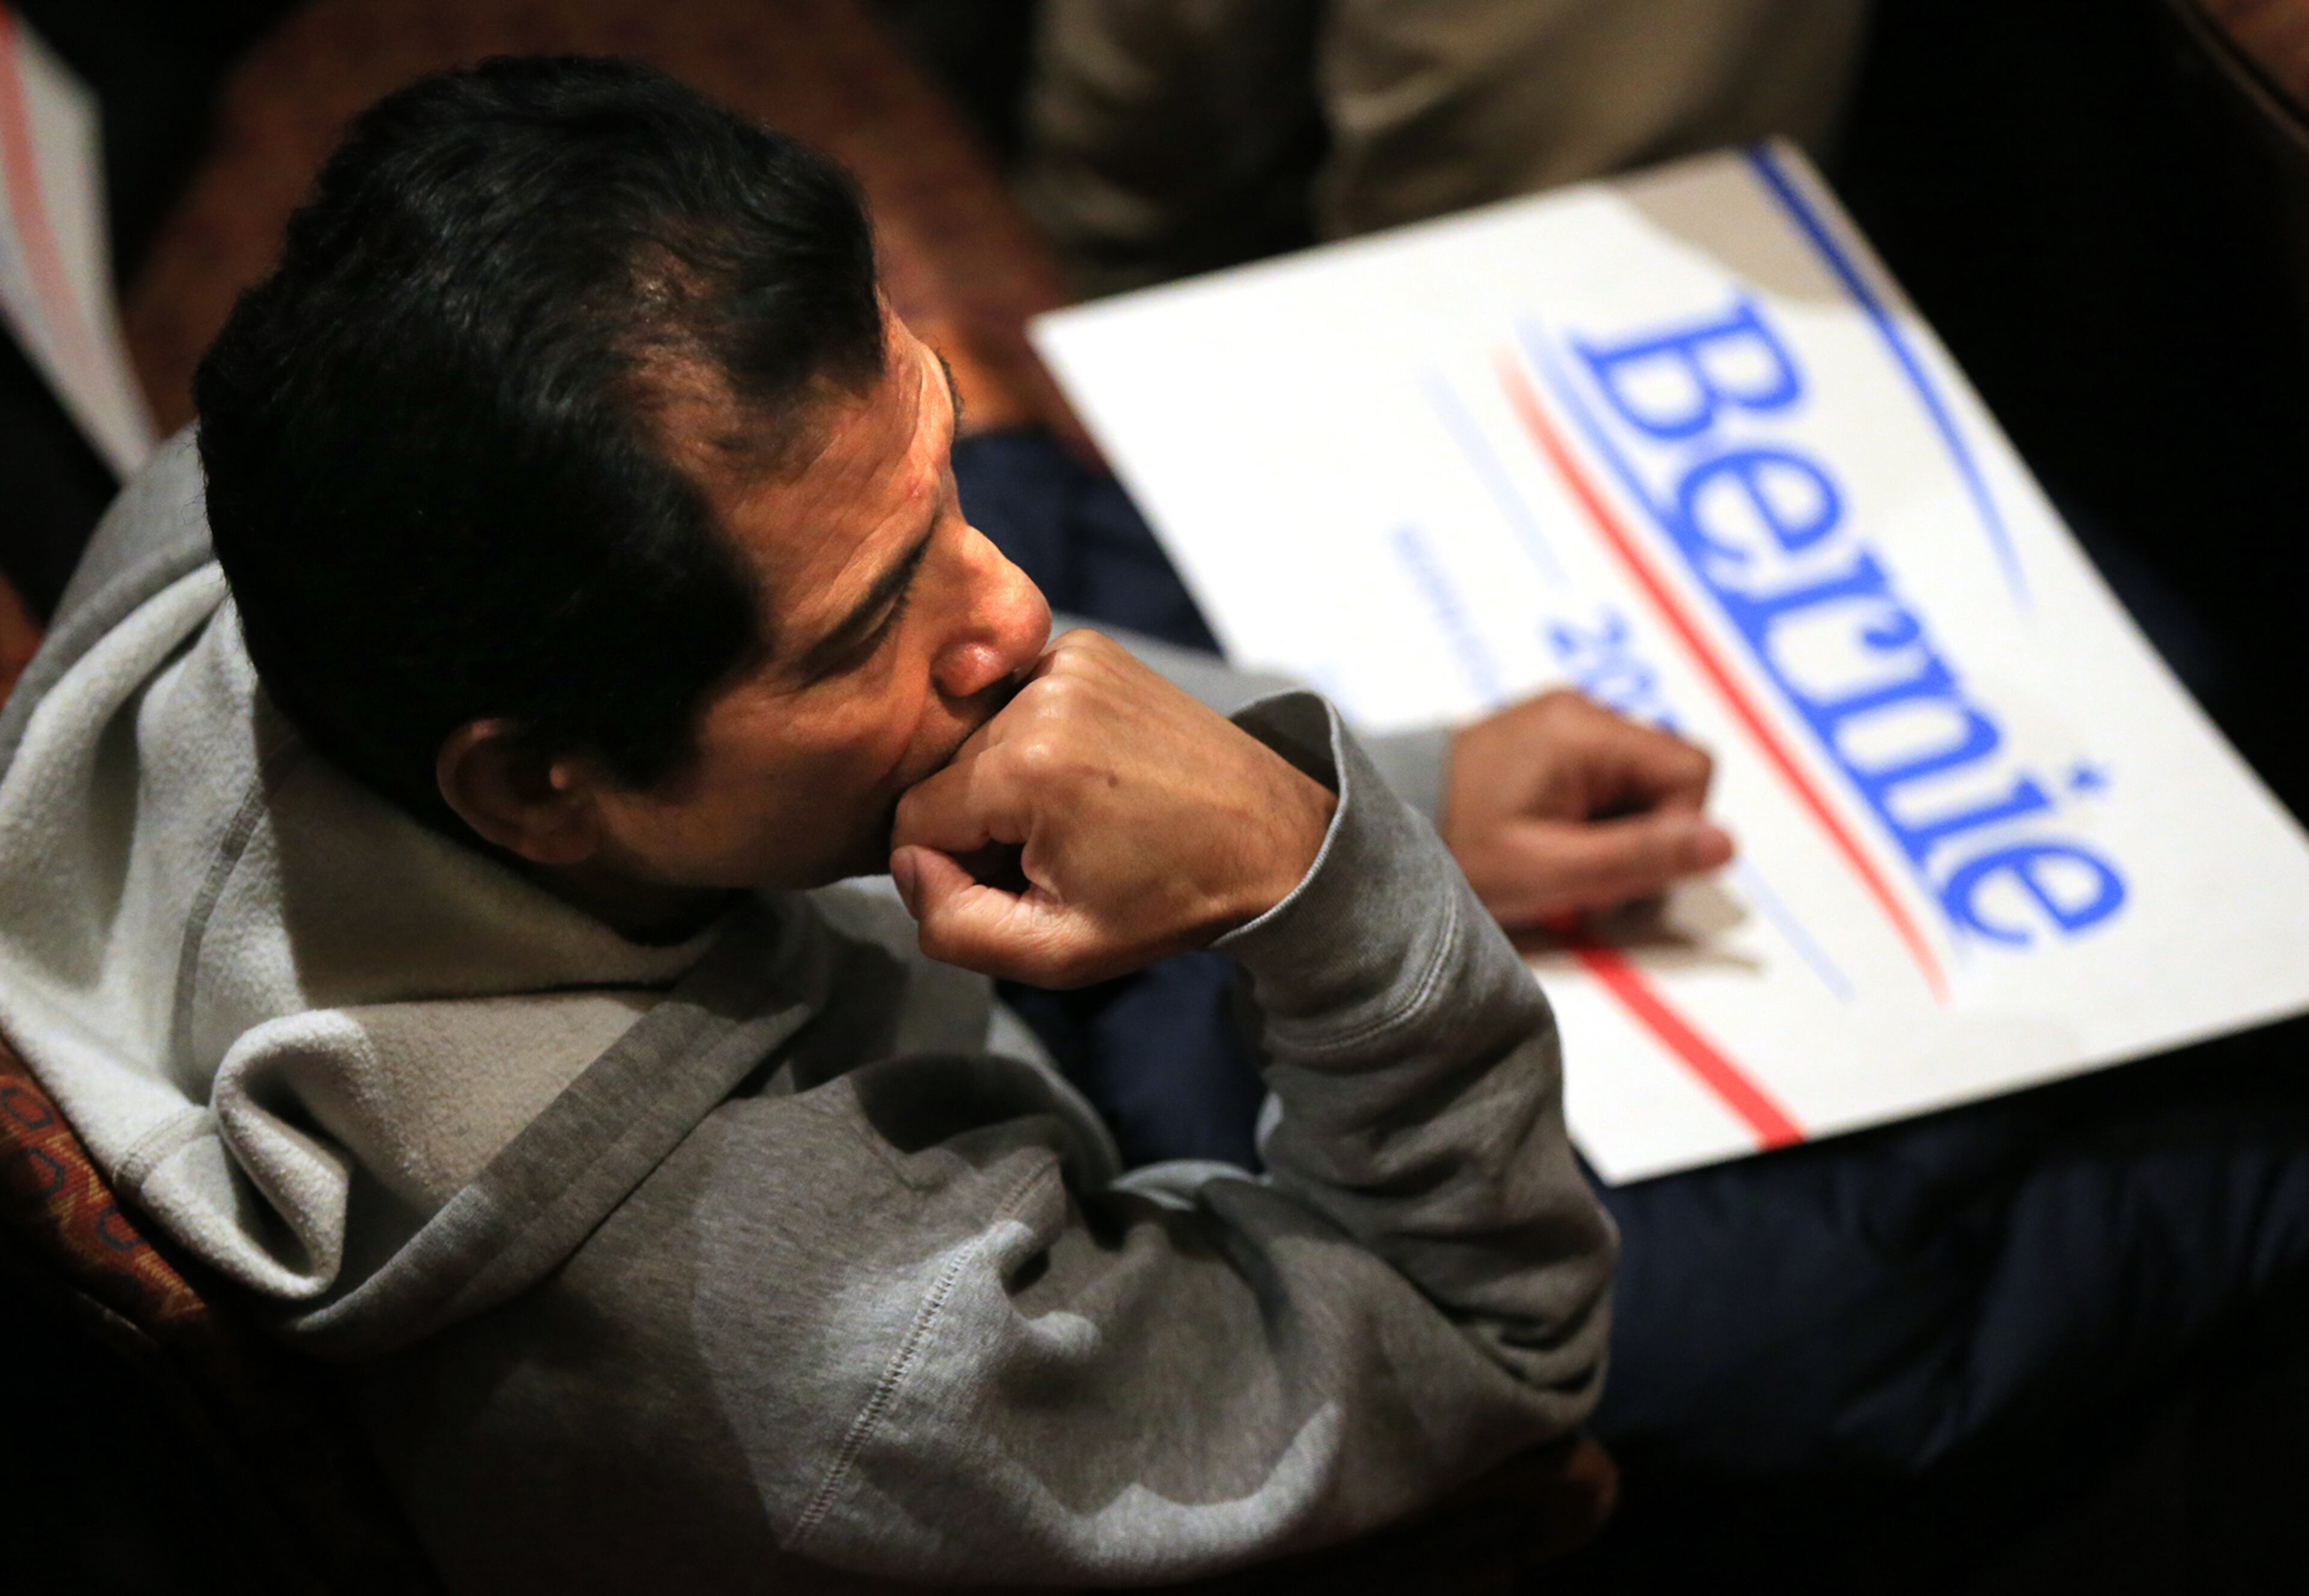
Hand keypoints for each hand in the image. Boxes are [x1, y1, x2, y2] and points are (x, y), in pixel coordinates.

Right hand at [890, 631, 1336, 985]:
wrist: (1271, 839)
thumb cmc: (1167, 901)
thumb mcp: (1056, 952)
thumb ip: (952, 925)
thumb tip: (907, 862)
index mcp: (1025, 766)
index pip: (912, 821)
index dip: (950, 870)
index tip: (1014, 886)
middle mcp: (1039, 693)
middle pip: (945, 775)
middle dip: (979, 826)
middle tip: (1054, 859)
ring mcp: (1067, 660)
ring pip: (977, 739)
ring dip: (1006, 786)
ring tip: (1078, 819)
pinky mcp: (1088, 649)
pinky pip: (1016, 702)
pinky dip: (1034, 742)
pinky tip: (1089, 775)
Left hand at [1441, 690, 1733, 928]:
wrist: (1374, 826)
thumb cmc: (1457, 848)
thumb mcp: (1552, 868)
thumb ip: (1640, 857)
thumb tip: (1726, 844)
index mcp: (1586, 730)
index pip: (1692, 770)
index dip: (1676, 830)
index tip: (1621, 873)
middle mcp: (1581, 709)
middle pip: (1668, 774)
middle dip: (1646, 834)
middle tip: (1588, 877)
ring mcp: (1563, 720)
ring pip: (1639, 781)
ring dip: (1619, 832)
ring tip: (1564, 863)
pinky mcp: (1547, 738)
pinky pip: (1605, 778)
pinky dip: (1593, 819)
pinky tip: (1552, 844)